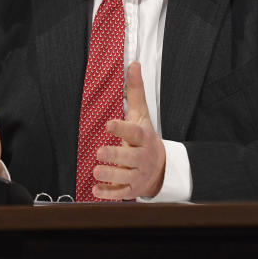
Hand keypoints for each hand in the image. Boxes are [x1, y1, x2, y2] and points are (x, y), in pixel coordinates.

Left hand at [93, 62, 165, 199]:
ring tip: (96, 170)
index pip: (134, 133)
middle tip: (99, 152)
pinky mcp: (132, 188)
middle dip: (115, 156)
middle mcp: (141, 157)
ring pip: (124, 176)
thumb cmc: (145, 137)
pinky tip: (96, 190)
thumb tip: (134, 64)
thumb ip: (136, 91)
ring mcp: (137, 174)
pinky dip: (108, 194)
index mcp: (143, 137)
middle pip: (129, 158)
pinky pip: (120, 193)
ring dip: (110, 175)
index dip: (122, 129)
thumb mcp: (141, 115)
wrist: (161, 167)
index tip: (109, 124)